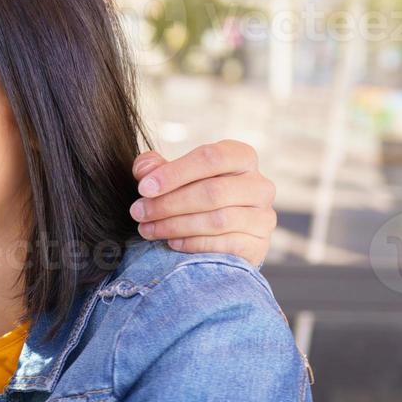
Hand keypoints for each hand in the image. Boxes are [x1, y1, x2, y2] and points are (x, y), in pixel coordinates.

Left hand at [129, 140, 276, 264]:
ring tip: (146, 229)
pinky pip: (225, 244)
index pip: (211, 157)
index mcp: (241, 157)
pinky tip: (171, 242)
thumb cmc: (193, 194)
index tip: (143, 188)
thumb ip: (156, 168)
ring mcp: (263, 216)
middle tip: (138, 212)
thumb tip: (143, 169)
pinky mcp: (259, 244)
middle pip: (213, 192)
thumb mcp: (175, 176)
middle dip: (168, 203)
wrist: (220, 233)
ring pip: (218, 220)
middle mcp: (259, 185)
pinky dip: (194, 244)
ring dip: (175, 225)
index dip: (175, 172)